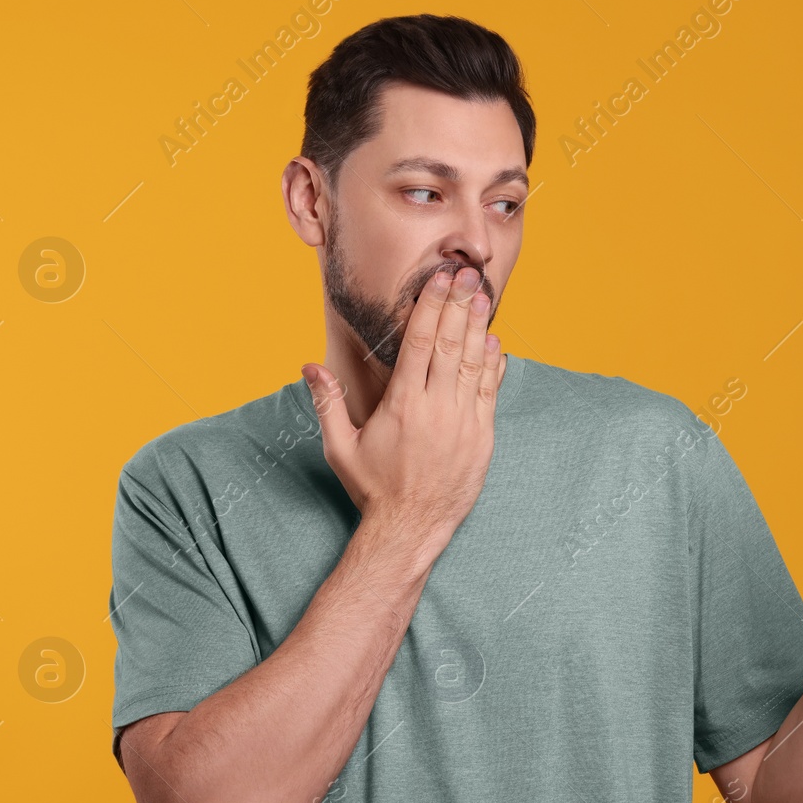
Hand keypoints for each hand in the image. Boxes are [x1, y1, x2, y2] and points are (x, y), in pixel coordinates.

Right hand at [302, 266, 502, 551]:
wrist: (410, 528)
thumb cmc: (372, 488)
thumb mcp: (341, 447)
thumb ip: (327, 403)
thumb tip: (308, 366)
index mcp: (402, 406)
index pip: (419, 343)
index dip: (430, 307)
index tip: (438, 279)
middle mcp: (436, 410)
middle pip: (449, 345)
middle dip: (458, 305)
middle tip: (466, 273)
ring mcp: (463, 423)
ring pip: (473, 364)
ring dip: (478, 327)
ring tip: (481, 295)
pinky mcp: (482, 438)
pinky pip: (490, 392)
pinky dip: (492, 364)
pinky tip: (493, 341)